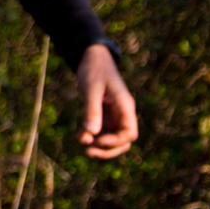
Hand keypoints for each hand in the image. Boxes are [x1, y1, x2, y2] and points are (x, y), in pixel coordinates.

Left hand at [75, 42, 137, 158]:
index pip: (129, 133)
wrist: (91, 57)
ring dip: (99, 146)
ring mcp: (114, 115)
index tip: (96, 140)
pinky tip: (80, 136)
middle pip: (123, 142)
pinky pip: (102, 132)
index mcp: (125, 106)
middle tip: (87, 151)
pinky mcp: (105, 115)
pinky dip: (92, 137)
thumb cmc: (94, 69)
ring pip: (113, 140)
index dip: (114, 142)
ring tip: (82, 144)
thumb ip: (91, 111)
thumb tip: (91, 134)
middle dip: (107, 150)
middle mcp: (123, 113)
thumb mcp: (91, 89)